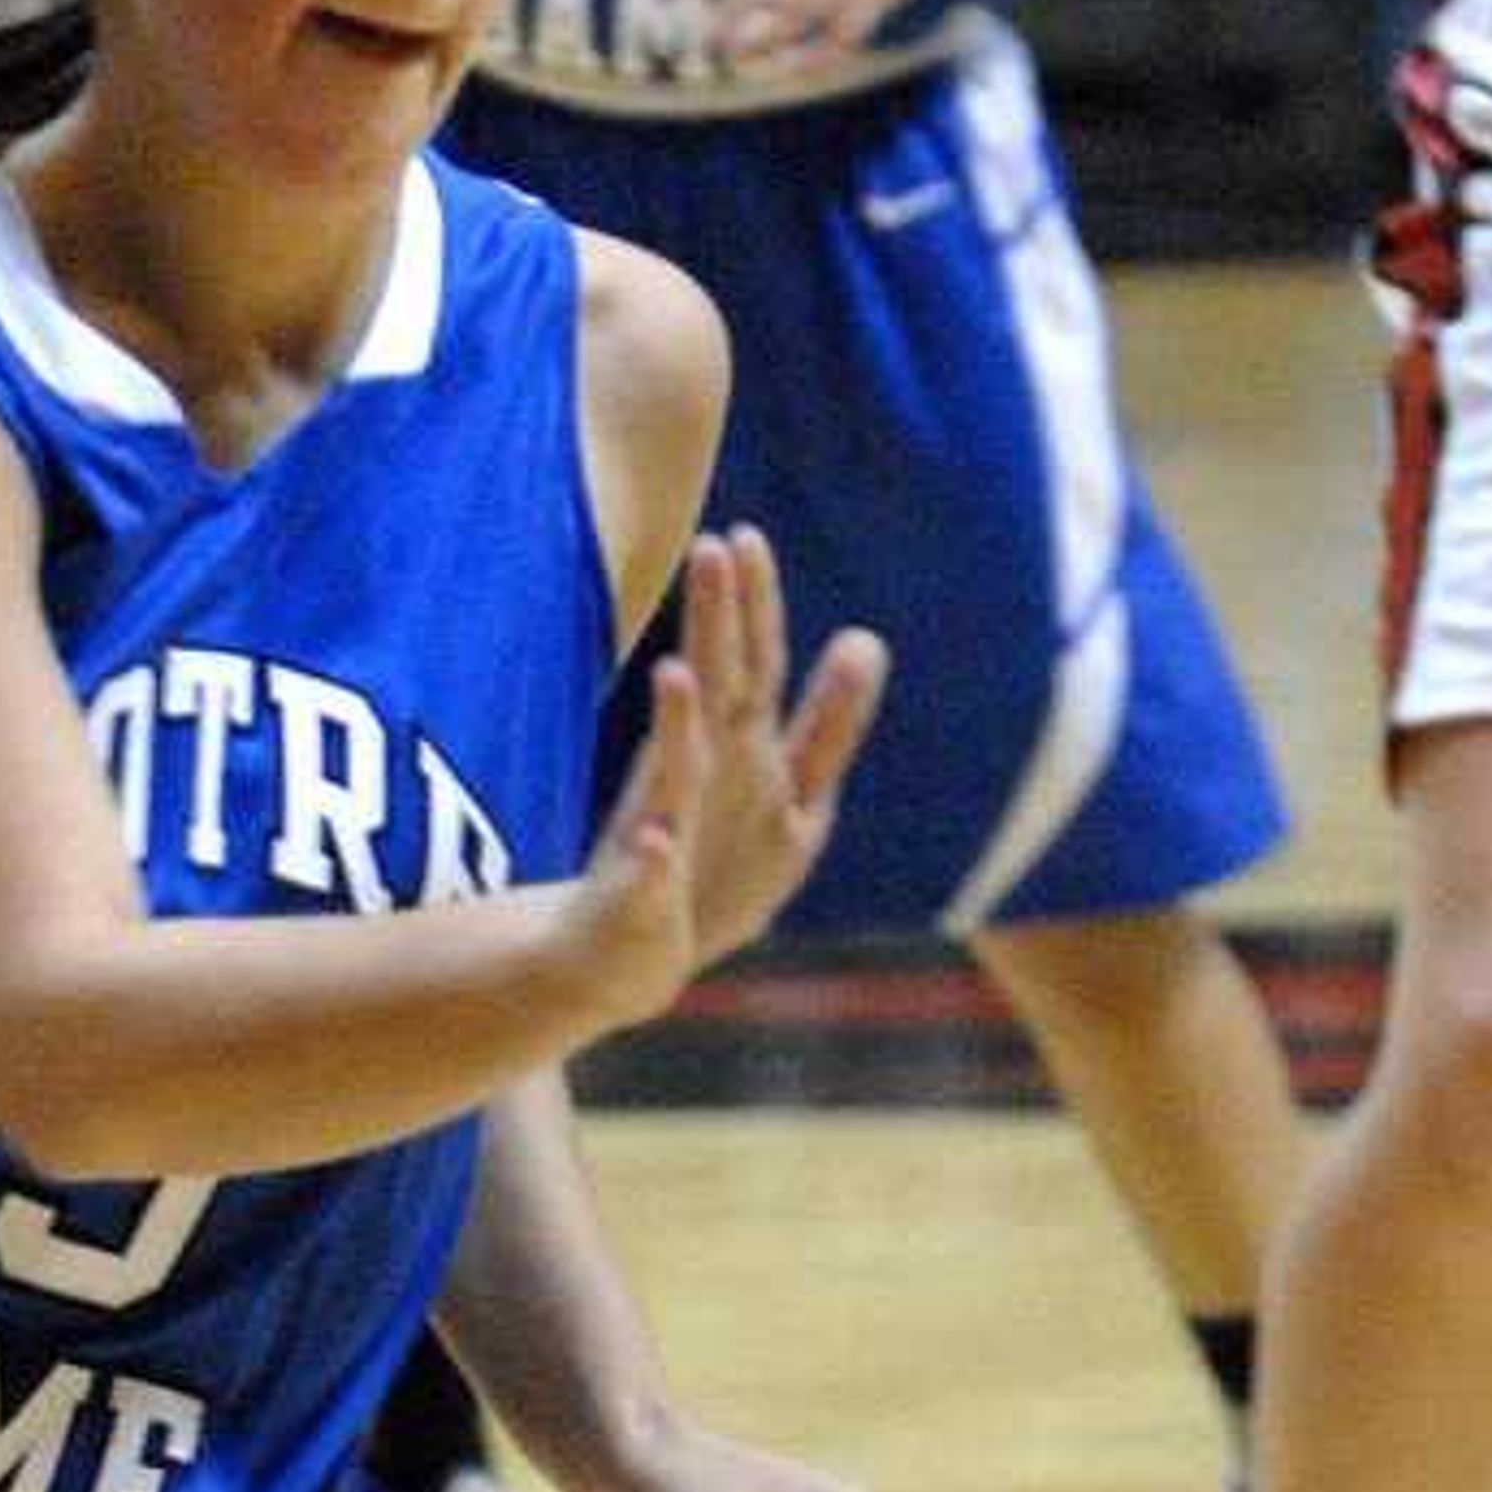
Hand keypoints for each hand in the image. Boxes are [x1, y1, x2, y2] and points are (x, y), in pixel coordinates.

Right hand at [668, 524, 884, 970]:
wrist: (625, 955)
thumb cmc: (712, 866)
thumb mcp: (791, 795)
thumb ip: (829, 724)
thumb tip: (866, 637)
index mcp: (737, 753)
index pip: (754, 665)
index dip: (756, 607)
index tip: (746, 536)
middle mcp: (696, 779)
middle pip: (713, 693)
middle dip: (712, 626)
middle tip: (710, 549)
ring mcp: (662, 832)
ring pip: (672, 773)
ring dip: (674, 725)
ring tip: (676, 673)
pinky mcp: (638, 896)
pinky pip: (646, 878)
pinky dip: (651, 861)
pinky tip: (656, 841)